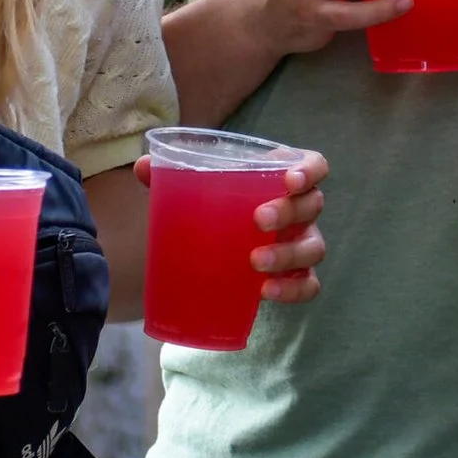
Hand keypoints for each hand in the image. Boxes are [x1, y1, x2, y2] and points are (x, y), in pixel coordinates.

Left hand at [137, 147, 329, 304]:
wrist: (227, 248)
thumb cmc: (221, 207)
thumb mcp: (200, 189)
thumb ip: (174, 175)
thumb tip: (143, 167)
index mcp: (284, 178)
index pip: (314, 165)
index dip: (309, 169)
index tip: (290, 179)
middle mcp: (302, 209)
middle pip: (312, 205)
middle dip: (289, 211)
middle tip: (259, 220)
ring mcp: (303, 243)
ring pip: (313, 246)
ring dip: (287, 254)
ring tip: (255, 262)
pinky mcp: (299, 277)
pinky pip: (309, 285)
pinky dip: (292, 289)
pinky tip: (266, 292)